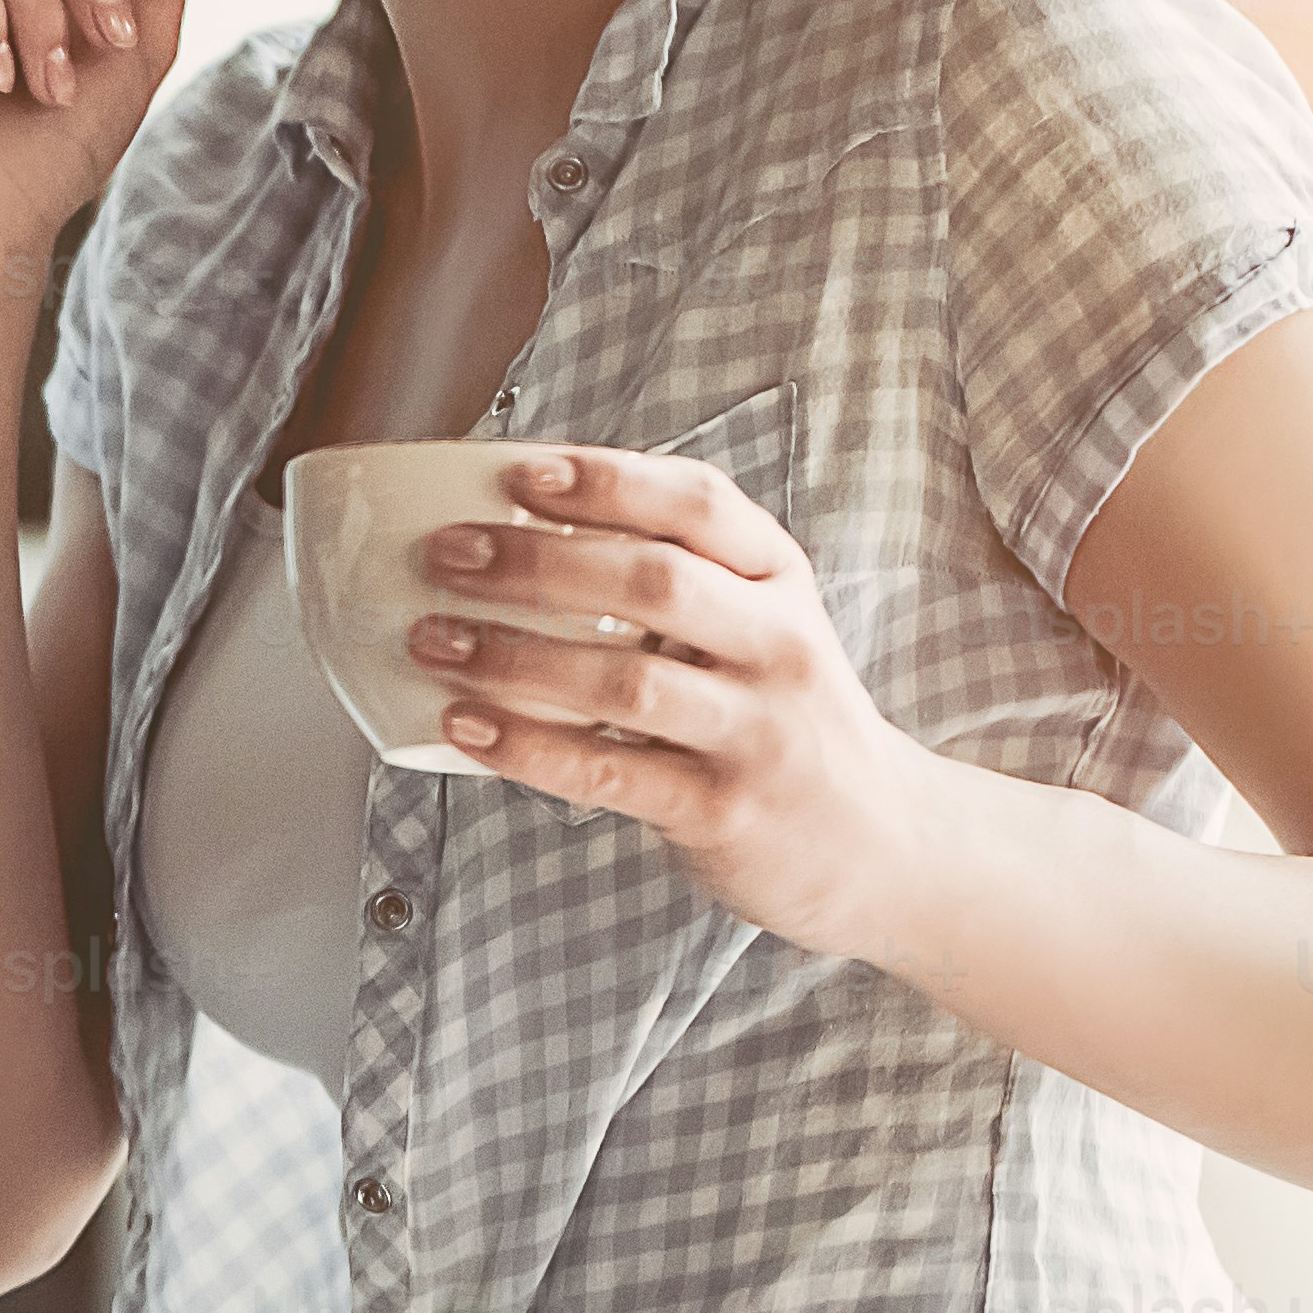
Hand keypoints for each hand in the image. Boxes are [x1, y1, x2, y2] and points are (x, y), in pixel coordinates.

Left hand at [410, 444, 936, 952]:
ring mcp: (755, 732)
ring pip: (624, 682)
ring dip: (513, 656)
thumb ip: (677, 580)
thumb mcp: (760, 626)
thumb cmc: (783, 715)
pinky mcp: (721, 810)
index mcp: (779, 581)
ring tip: (432, 640)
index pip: (699, 503)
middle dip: (537, 562)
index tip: (519, 471)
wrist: (880, 842)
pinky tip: (463, 725)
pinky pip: (607, 772)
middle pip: (654, 582)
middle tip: (446, 554)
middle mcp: (778, 647)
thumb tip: (514, 533)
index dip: (607, 480)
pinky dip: (525, 747)